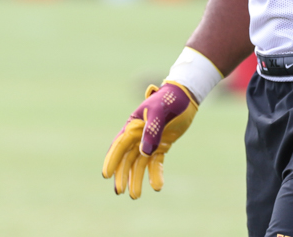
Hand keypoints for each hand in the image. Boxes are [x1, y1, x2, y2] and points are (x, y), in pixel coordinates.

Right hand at [101, 82, 197, 198]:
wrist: (186, 96)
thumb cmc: (170, 100)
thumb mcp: (160, 112)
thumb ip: (152, 130)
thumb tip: (143, 152)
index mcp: (133, 125)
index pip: (120, 145)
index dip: (112, 160)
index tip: (106, 174)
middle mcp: (138, 135)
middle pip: (126, 158)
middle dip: (122, 175)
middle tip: (119, 191)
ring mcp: (149, 141)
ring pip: (139, 163)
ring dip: (136, 179)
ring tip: (135, 196)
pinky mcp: (161, 146)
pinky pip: (155, 163)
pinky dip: (155, 174)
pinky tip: (157, 186)